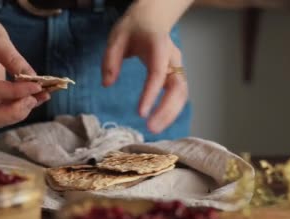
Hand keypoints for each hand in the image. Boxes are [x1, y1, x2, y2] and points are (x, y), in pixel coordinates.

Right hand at [0, 9, 49, 127]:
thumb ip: (13, 58)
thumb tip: (32, 78)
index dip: (15, 92)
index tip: (37, 85)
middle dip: (14, 112)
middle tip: (34, 98)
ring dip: (20, 112)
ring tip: (40, 96)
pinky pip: (4, 113)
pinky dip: (21, 109)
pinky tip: (36, 97)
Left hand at [102, 3, 187, 133]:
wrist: (152, 18)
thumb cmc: (134, 28)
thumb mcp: (116, 38)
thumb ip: (110, 60)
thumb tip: (107, 84)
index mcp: (158, 47)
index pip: (158, 74)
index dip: (151, 94)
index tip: (141, 112)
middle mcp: (172, 59)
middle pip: (178, 87)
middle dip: (167, 110)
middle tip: (151, 128)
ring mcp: (177, 67)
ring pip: (182, 94)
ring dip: (171, 114)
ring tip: (154, 129)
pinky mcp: (176, 76)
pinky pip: (179, 96)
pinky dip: (172, 110)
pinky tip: (160, 122)